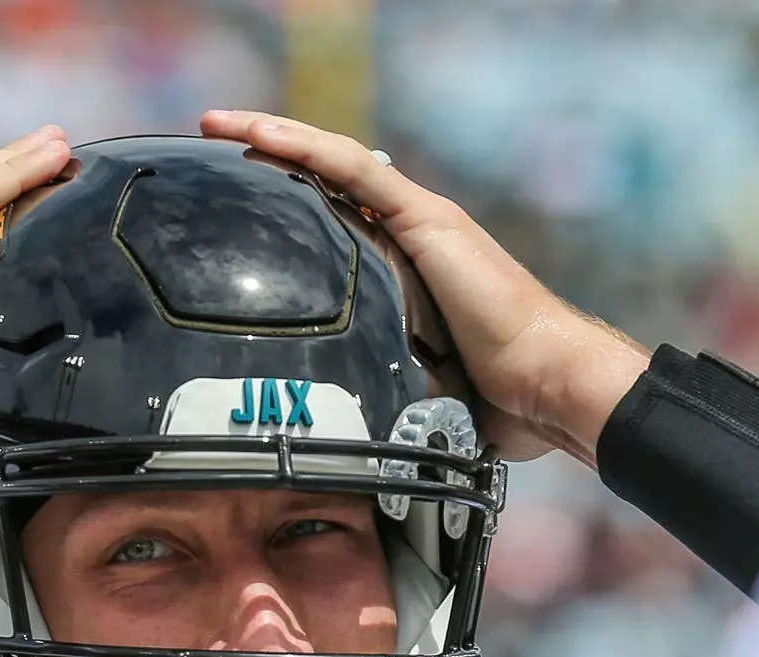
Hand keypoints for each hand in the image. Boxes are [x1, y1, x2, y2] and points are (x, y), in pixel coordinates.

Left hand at [201, 110, 649, 468]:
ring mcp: (420, 222)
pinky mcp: (424, 219)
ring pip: (333, 162)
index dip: (290, 202)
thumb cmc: (498, 401)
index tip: (236, 204)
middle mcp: (413, 235)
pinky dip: (303, 148)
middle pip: (329, 183)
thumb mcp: (419, 390)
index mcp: (410, 270)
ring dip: (272, 139)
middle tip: (211, 149)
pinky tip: (258, 134)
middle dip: (270, 162)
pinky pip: (351, 170)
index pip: (339, 220)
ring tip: (217, 126)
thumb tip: (345, 429)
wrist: (547, 383)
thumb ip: (383, 386)